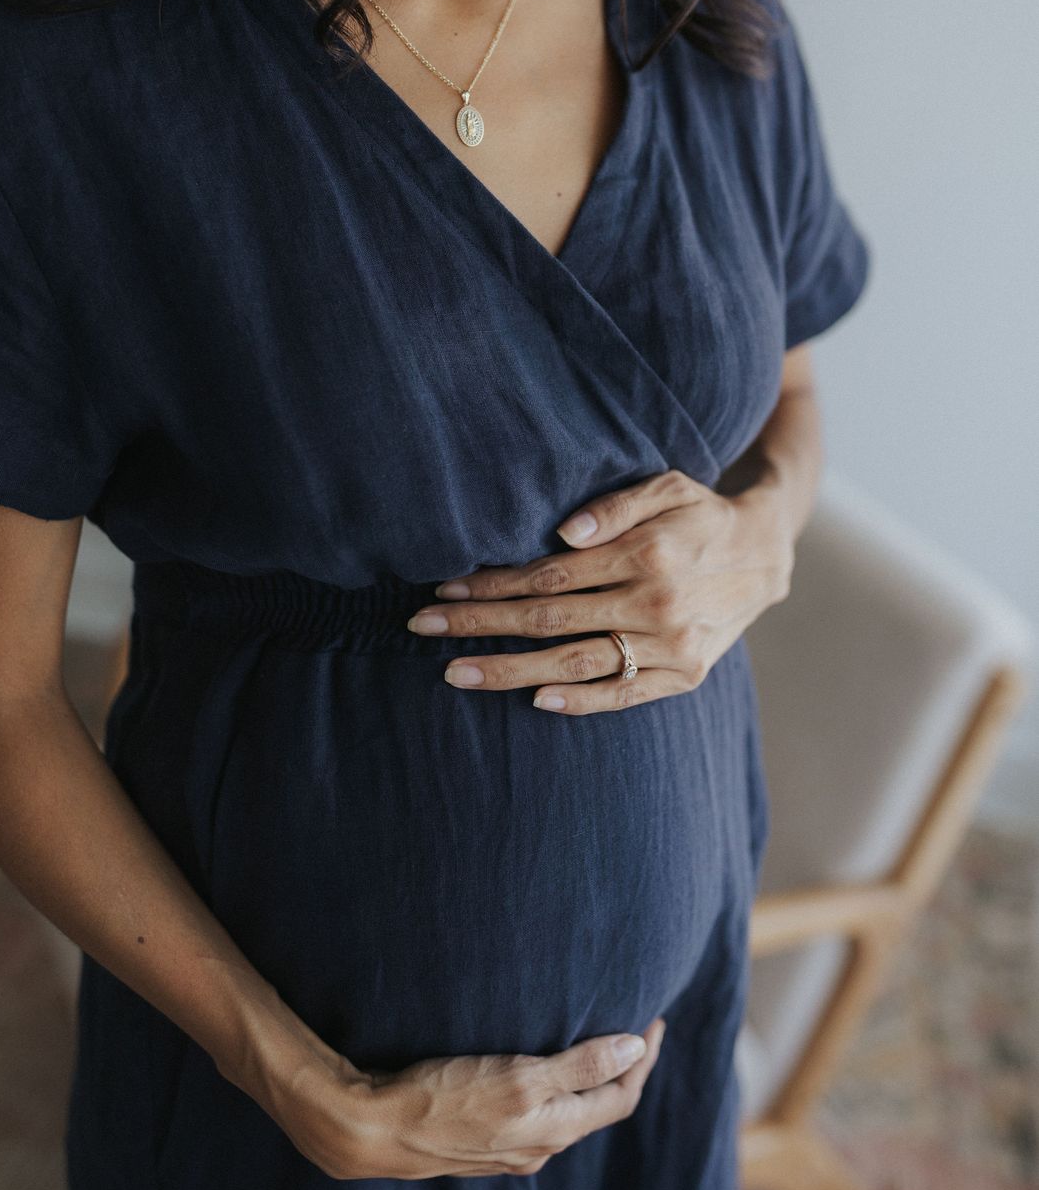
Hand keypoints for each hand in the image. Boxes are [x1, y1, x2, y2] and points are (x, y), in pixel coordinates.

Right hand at [248, 1012, 666, 1179]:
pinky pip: (540, 1112)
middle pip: (599, 1107)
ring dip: (592, 1077)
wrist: (374, 1126)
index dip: (643, 1059)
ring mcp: (510, 1145)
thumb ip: (578, 1066)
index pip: (619, 1097)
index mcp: (553, 1132)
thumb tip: (634, 1048)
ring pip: (569, 1111)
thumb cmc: (444, 1097)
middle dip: (625, 1068)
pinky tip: (546, 1065)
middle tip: (638, 1024)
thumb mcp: (519, 1077)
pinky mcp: (484, 1136)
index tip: (655, 1020)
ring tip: (600, 1039)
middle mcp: (538, 1146)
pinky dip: (560, 1085)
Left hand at [406, 468, 793, 713]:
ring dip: (509, 671)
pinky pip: (622, 696)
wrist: (764, 556)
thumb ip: (614, 506)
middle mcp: (656, 603)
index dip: (492, 584)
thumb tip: (561, 533)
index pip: (549, 575)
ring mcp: (671, 645)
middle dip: (480, 626)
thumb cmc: (699, 514)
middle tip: (424, 629)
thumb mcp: (666, 486)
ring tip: (456, 674)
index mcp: (646, 553)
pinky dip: (578, 703)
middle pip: (549, 621)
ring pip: (575, 665)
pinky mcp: (684, 675)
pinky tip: (534, 700)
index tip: (444, 588)